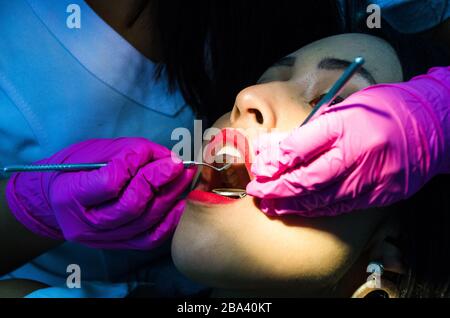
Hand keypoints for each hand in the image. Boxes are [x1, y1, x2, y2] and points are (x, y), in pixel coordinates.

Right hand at [6, 138, 194, 248]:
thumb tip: (164, 156)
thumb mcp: (93, 152)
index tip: (153, 153)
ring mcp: (102, 239)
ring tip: (184, 177)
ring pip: (144, 222)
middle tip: (177, 164)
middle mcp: (85, 223)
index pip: (109, 182)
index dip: (135, 165)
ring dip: (170, 196)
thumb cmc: (74, 170)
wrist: (56, 201)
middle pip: (130, 205)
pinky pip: (149, 239)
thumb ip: (127, 152)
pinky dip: (169, 221)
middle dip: (158, 181)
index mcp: (70, 194)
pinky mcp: (118, 245)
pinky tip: (180, 203)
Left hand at [247, 67, 449, 216]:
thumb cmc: (384, 109)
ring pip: (323, 198)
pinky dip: (317, 209)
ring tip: (270, 205)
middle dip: (277, 188)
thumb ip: (315, 129)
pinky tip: (299, 209)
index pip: (301, 146)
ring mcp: (371, 176)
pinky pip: (342, 206)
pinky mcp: (381, 194)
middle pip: (308, 177)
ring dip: (292, 204)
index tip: (260, 168)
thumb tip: (281, 148)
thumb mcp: (346, 107)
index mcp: (347, 122)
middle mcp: (358, 151)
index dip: (276, 161)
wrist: (432, 125)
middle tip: (256, 191)